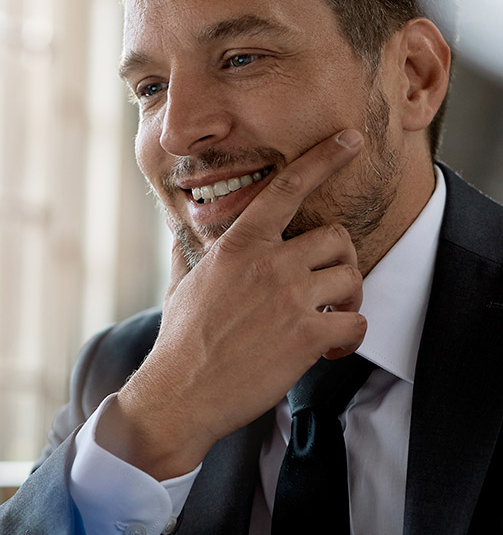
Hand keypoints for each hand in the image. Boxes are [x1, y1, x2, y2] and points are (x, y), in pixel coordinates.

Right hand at [99, 130, 367, 478]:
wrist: (180, 393)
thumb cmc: (180, 342)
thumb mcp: (181, 286)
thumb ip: (190, 254)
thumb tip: (179, 236)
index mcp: (239, 246)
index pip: (287, 189)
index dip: (323, 160)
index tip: (349, 141)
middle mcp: (268, 264)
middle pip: (336, 239)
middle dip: (339, 263)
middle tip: (328, 289)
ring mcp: (290, 298)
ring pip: (352, 278)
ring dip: (348, 300)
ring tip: (328, 320)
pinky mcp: (306, 336)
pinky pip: (355, 322)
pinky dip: (349, 336)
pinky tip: (328, 349)